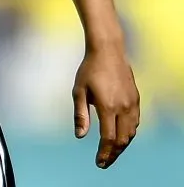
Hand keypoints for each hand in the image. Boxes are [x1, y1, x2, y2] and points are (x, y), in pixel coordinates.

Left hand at [72, 45, 139, 168]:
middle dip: (113, 154)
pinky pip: (135, 122)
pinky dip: (128, 133)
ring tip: (111, 152)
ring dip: (122, 145)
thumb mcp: (79, 91)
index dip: (104, 153)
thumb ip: (80, 115)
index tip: (99, 163)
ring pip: (131, 133)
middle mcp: (123, 108)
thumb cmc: (89, 70)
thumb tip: (80, 136)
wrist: (108, 51)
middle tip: (104, 162)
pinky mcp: (136, 99)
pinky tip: (120, 135)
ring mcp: (132, 103)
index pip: (108, 138)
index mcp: (108, 107)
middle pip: (122, 140)